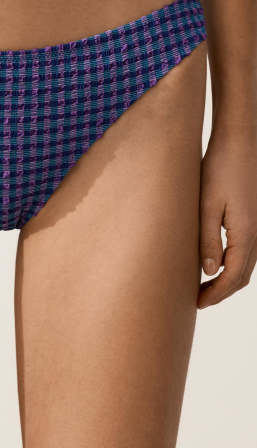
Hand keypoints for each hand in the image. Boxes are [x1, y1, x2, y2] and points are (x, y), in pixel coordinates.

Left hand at [198, 126, 256, 308]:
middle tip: (198, 300)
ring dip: (227, 280)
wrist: (238, 143)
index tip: (197, 304)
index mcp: (246, 234)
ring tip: (203, 286)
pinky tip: (215, 262)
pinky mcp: (252, 219)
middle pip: (242, 276)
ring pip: (246, 265)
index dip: (216, 294)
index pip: (232, 277)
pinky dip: (232, 265)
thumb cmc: (220, 170)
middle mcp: (256, 234)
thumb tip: (208, 271)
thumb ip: (208, 240)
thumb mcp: (207, 206)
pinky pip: (246, 251)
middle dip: (221, 292)